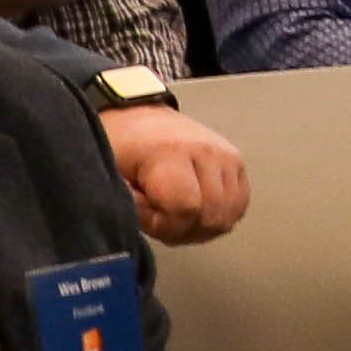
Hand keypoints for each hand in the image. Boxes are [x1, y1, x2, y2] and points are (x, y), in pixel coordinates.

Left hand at [102, 103, 249, 243]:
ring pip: (227, 216)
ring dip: (201, 228)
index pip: (186, 208)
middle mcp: (208, 152)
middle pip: (210, 216)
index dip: (162, 225)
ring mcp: (227, 157)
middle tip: (158, 221)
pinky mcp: (237, 163)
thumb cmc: (121, 147)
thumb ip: (127, 203)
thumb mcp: (111, 174)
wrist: (140, 120)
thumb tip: (144, 221)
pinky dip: (218, 217)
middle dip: (181, 230)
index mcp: (172, 152)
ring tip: (176, 218)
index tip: (143, 217)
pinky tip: (195, 214)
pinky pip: (239, 205)